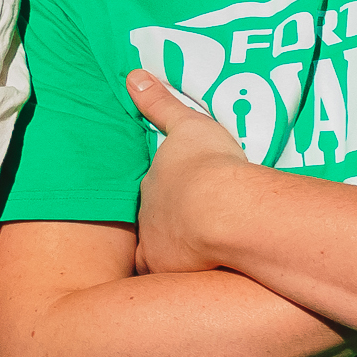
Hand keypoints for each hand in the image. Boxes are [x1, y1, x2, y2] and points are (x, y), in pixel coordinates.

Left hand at [125, 67, 254, 275]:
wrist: (224, 211)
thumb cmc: (209, 165)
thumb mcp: (187, 126)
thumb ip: (161, 105)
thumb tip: (132, 75)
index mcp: (152, 190)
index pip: (151, 200)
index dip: (166, 201)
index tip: (181, 203)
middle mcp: (148, 224)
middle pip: (154, 230)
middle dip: (169, 232)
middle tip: (192, 232)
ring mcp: (159, 252)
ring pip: (163, 258)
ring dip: (179, 257)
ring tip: (203, 258)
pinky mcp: (173, 275)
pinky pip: (178, 280)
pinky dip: (192, 278)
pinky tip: (211, 280)